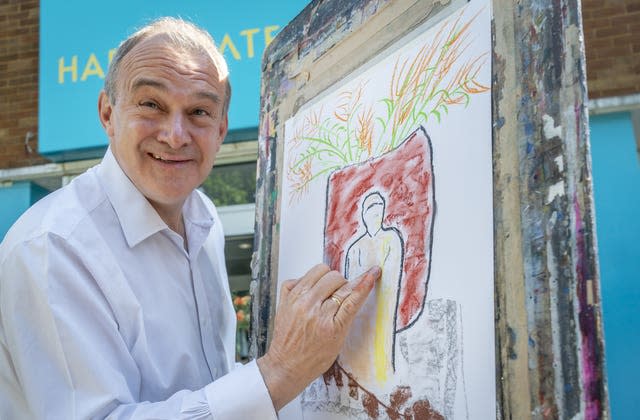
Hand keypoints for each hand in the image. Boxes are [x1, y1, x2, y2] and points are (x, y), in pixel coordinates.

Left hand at [257, 263, 380, 410]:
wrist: (287, 366)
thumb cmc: (314, 357)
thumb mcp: (338, 340)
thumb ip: (346, 315)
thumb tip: (355, 290)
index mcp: (330, 325)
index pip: (352, 296)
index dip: (365, 282)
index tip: (373, 272)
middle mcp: (313, 310)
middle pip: (336, 278)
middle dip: (343, 283)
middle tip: (339, 295)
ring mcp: (297, 302)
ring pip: (319, 271)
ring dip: (327, 278)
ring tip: (325, 291)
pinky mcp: (285, 299)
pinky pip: (301, 276)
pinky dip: (307, 281)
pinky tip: (310, 294)